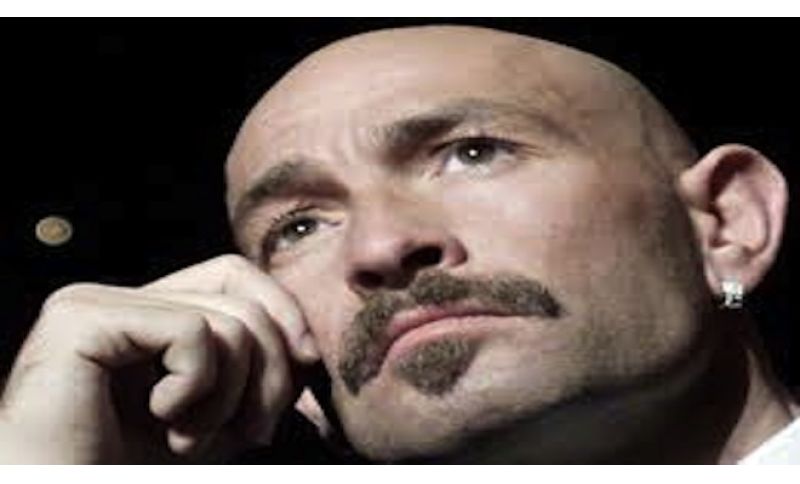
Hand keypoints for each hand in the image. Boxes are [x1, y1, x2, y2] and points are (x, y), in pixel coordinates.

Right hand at [0, 254, 318, 462]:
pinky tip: (163, 422)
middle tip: (252, 434)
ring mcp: (95, 303)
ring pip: (228, 320)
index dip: (285, 315)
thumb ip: (257, 375)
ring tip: (190, 439)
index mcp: (146, 314)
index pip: (237, 276)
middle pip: (243, 296)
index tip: (308, 367)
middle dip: (270, 372)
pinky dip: (198, 390)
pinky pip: (191, 332)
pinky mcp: (81, 319)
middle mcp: (120, 299)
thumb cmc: (134, 470)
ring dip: (230, 398)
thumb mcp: (217, 418)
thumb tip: (313, 350)